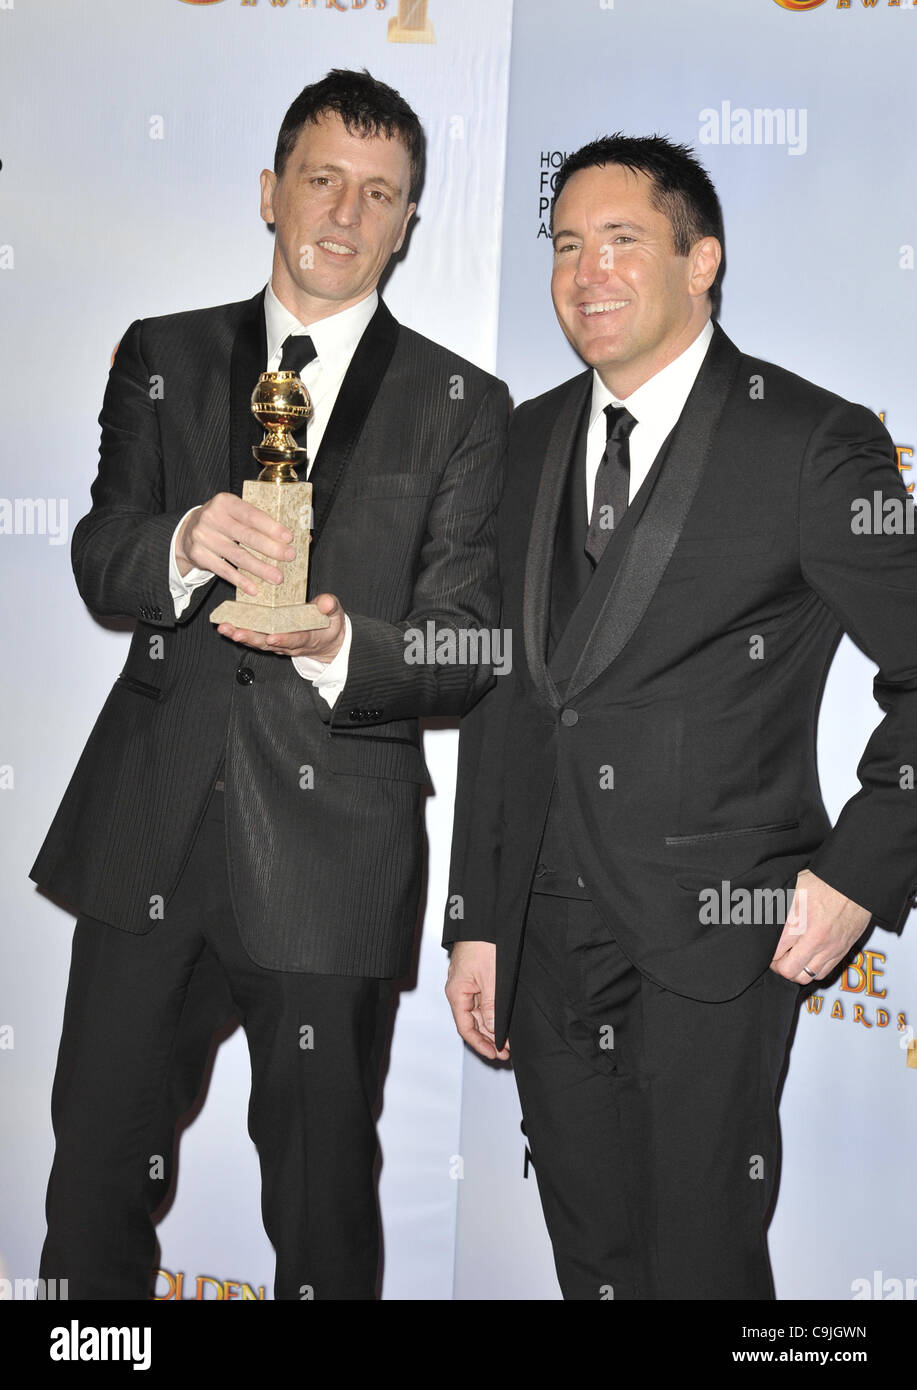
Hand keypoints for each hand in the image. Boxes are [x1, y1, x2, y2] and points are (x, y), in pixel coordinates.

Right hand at [176, 492, 294, 595]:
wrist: (188, 532)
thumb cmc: (223, 522)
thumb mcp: (237, 513)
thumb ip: (263, 521)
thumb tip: (303, 536)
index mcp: (225, 502)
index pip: (251, 514)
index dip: (271, 526)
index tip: (288, 537)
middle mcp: (212, 517)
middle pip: (246, 536)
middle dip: (271, 548)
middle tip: (289, 557)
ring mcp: (203, 537)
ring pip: (237, 556)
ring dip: (259, 568)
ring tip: (277, 577)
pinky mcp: (199, 555)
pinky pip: (224, 570)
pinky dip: (240, 580)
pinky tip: (254, 588)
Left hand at [216, 592, 346, 660]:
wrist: (327, 640)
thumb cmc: (328, 623)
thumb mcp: (335, 613)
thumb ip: (330, 607)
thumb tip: (326, 603)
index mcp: (307, 637)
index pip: (295, 639)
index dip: (284, 639)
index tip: (272, 637)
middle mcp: (290, 643)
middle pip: (269, 643)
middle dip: (252, 638)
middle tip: (237, 633)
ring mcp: (279, 643)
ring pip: (258, 642)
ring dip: (241, 635)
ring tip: (226, 628)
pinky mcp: (270, 639)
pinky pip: (254, 638)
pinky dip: (240, 632)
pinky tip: (227, 626)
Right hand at [445, 940, 508, 1060]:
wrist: (485, 920)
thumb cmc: (482, 943)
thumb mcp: (490, 979)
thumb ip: (491, 1007)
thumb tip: (492, 1029)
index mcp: (456, 992)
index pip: (465, 1027)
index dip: (480, 1043)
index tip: (494, 1053)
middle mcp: (459, 990)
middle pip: (472, 1022)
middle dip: (489, 1038)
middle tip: (505, 1050)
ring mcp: (468, 983)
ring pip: (478, 1013)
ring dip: (492, 1026)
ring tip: (507, 1038)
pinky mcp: (477, 976)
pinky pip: (483, 1001)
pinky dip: (493, 1012)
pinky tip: (502, 1018)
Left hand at [770, 868, 871, 984]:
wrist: (853, 882)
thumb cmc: (824, 882)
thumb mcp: (793, 888)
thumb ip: (778, 907)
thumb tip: (760, 916)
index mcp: (801, 922)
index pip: (776, 952)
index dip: (767, 953)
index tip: (766, 950)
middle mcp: (816, 939)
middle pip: (789, 970)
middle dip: (778, 966)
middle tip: (775, 958)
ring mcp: (831, 947)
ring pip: (806, 976)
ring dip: (795, 971)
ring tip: (790, 959)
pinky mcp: (842, 951)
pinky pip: (823, 972)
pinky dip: (812, 970)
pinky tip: (806, 959)